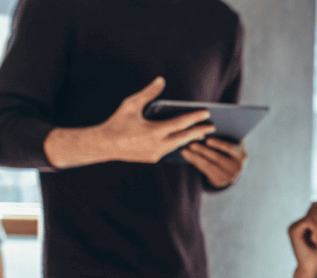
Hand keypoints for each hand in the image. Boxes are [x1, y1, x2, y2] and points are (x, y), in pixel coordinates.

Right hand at [95, 77, 215, 162]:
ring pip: (179, 145)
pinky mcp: (153, 158)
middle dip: (199, 131)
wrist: (104, 145)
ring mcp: (156, 154)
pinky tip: (185, 140)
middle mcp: (158, 144)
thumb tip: (161, 80)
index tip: (206, 113)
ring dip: (191, 139)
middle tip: (212, 126)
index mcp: (155, 131)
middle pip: (185, 137)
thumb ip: (148, 93)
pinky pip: (170, 150)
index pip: (181, 123)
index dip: (195, 118)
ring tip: (202, 133)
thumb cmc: (118, 122)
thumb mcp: (131, 104)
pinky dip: (179, 144)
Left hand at [181, 136, 247, 187]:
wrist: (233, 167)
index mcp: (242, 155)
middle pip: (217, 158)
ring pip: (209, 165)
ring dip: (195, 157)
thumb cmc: (230, 148)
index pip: (230, 149)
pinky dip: (195, 162)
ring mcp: (229, 177)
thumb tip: (208, 128)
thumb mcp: (233, 142)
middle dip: (203, 151)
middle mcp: (237, 168)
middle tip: (191, 144)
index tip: (208, 140)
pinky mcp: (219, 181)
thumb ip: (226, 136)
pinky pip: (205, 170)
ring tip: (184, 151)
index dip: (219, 144)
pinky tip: (187, 156)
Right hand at [287, 200, 316, 272]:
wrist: (312, 265)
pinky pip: (309, 221)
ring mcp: (294, 226)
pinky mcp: (293, 229)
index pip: (314, 206)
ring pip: (313, 215)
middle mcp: (298, 223)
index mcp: (305, 224)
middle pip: (315, 210)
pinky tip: (314, 240)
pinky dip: (316, 230)